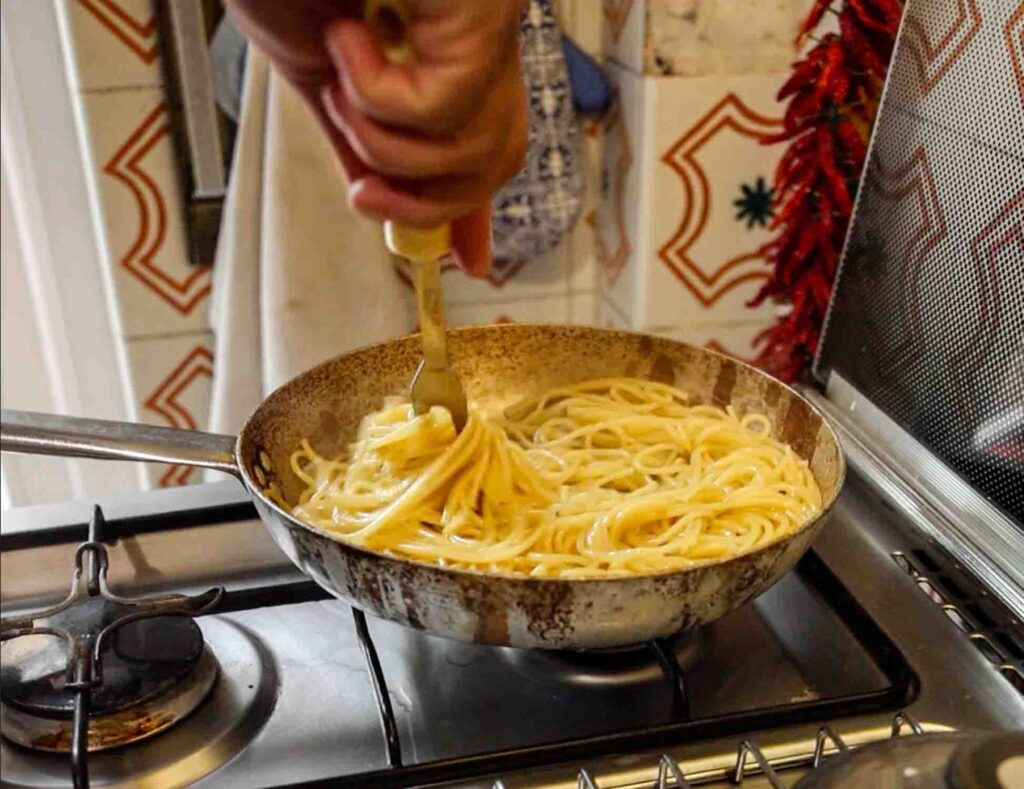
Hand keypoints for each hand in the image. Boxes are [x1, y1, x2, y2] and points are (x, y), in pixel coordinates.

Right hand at [225, 0, 528, 275]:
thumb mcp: (320, 77)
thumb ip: (361, 141)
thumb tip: (377, 198)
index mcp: (448, 57)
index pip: (485, 147)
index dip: (475, 209)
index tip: (470, 259)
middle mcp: (479, 45)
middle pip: (494, 165)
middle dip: (424, 205)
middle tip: (363, 195)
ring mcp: (487, 28)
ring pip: (472, 151)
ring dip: (383, 142)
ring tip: (340, 73)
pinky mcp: (484, 16)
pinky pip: (443, 111)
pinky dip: (377, 94)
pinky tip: (351, 34)